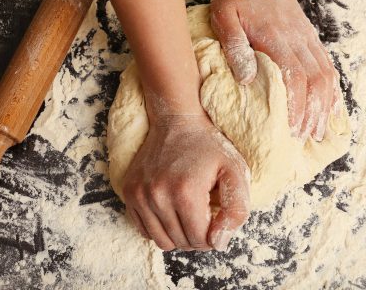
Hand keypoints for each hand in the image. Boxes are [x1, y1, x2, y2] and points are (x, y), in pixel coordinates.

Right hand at [122, 114, 250, 251]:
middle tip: (205, 216)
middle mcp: (158, 195)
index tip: (217, 218)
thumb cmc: (209, 147)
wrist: (176, 121)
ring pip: (161, 241)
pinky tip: (171, 210)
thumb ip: (237, 210)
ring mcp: (140, 194)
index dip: (214, 236)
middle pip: (181, 242)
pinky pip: (144, 230)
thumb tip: (219, 243)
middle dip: (197, 236)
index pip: (201, 239)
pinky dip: (160, 228)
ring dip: (178, 235)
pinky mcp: (129, 192)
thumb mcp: (236, 172)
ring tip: (189, 215)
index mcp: (186, 192)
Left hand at [210, 0, 338, 140]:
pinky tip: (329, 105)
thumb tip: (246, 79)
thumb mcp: (224, 16)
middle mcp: (298, 40)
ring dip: (325, 104)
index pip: (295, 78)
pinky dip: (331, 88)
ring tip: (319, 130)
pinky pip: (327, 64)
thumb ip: (235, 46)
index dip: (296, 107)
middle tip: (306, 138)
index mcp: (276, 38)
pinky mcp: (310, 37)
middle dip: (314, 113)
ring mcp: (307, 38)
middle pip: (316, 81)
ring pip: (326, 75)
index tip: (292, 131)